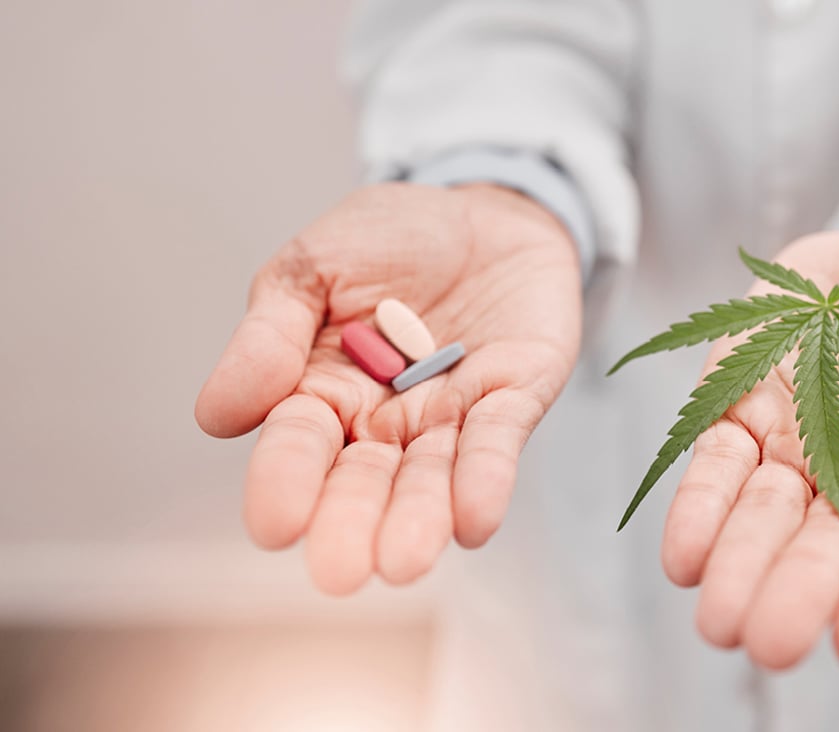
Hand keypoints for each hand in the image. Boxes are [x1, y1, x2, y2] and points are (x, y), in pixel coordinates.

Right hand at [195, 183, 581, 594]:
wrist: (484, 208)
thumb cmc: (388, 240)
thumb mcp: (313, 267)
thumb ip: (270, 334)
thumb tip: (215, 417)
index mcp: (321, 392)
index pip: (297, 445)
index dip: (285, 481)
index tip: (274, 525)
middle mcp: (385, 421)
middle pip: (364, 481)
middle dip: (353, 523)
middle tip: (342, 572)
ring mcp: (451, 416)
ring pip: (431, 478)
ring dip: (419, 518)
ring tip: (405, 562)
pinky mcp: (514, 398)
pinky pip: (497, 443)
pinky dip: (486, 479)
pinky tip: (475, 520)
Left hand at [659, 209, 838, 669]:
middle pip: (827, 546)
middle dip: (797, 593)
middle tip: (769, 644)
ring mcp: (794, 446)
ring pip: (763, 516)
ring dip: (739, 566)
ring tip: (719, 621)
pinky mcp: (740, 410)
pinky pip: (717, 465)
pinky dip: (700, 509)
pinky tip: (684, 558)